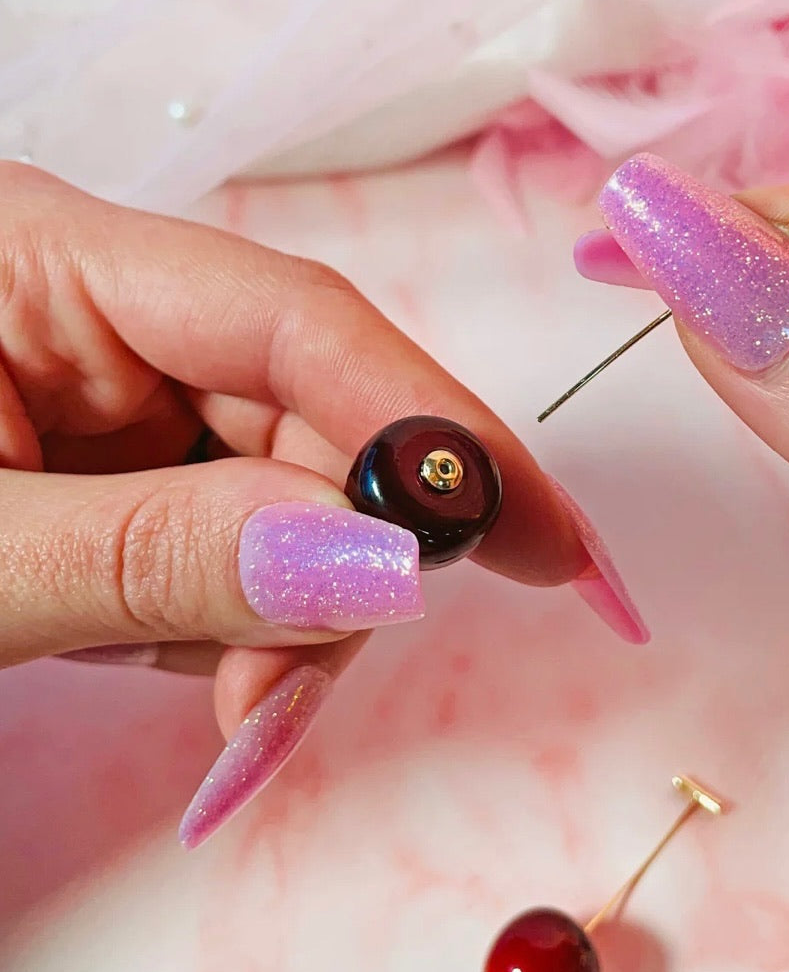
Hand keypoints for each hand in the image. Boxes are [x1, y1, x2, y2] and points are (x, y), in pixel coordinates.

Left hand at [0, 165, 636, 846]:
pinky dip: (223, 619)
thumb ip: (155, 558)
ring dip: (273, 617)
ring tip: (197, 703)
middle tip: (269, 717)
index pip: (296, 322)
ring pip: (282, 491)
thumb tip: (378, 563)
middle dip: (329, 575)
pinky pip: (224, 531)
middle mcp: (95, 301)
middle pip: (306, 416)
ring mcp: (103, 382)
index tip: (555, 548)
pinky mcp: (103, 454)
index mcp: (46, 253)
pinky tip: (160, 657)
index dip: (440, 432)